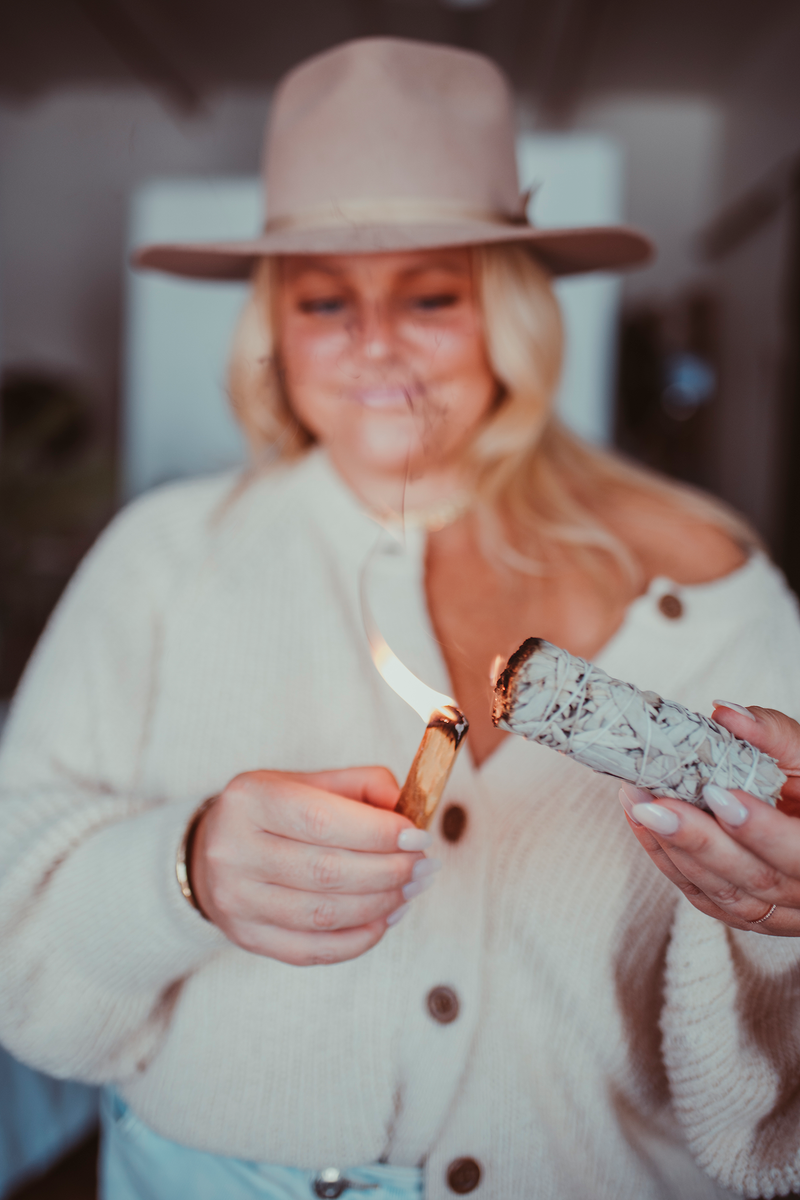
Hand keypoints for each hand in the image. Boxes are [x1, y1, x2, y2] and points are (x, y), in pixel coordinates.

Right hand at [190, 767, 436, 963]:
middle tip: (425, 866)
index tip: (418, 837)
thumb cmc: (275, 813)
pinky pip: (313, 950)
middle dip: (389, 871)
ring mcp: (236, 900)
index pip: (321, 821)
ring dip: (381, 905)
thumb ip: (363, 787)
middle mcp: (233, 850)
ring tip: (412, 889)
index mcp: (250, 799)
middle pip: (326, 871)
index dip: (378, 833)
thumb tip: (408, 812)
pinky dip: (358, 939)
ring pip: (323, 915)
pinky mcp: (246, 937)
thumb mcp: (309, 782)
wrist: (212, 852)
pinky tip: (385, 918)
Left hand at [619, 705, 799, 934]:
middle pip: (754, 878)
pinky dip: (666, 859)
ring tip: (637, 803)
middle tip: (655, 805)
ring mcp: (777, 910)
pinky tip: (640, 823)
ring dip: (672, 848)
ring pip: (723, 892)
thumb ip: (773, 735)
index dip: (759, 830)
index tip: (717, 795)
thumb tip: (725, 712)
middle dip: (699, 841)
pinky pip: (701, 895)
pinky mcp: (744, 912)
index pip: (799, 853)